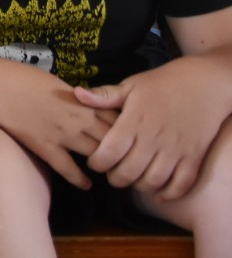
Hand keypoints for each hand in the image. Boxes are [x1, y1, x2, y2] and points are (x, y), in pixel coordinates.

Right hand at [0, 64, 118, 188]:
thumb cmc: (22, 77)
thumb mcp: (57, 83)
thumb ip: (77, 99)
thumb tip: (89, 109)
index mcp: (83, 101)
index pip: (118, 120)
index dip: (128, 131)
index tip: (131, 138)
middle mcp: (79, 119)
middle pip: (113, 140)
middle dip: (122, 151)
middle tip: (127, 160)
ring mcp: (63, 135)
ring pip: (96, 155)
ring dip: (105, 165)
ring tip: (110, 173)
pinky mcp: (46, 147)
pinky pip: (69, 169)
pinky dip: (80, 180)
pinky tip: (86, 185)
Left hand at [75, 58, 231, 199]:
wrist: (202, 85)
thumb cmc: (160, 85)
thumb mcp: (130, 86)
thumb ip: (104, 96)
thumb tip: (77, 94)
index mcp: (134, 122)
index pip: (109, 152)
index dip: (97, 162)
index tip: (94, 162)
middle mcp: (154, 139)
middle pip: (129, 172)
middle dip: (115, 178)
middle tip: (111, 174)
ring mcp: (175, 150)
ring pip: (153, 180)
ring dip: (139, 185)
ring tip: (132, 179)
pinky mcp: (193, 157)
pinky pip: (181, 183)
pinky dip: (169, 193)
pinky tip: (158, 191)